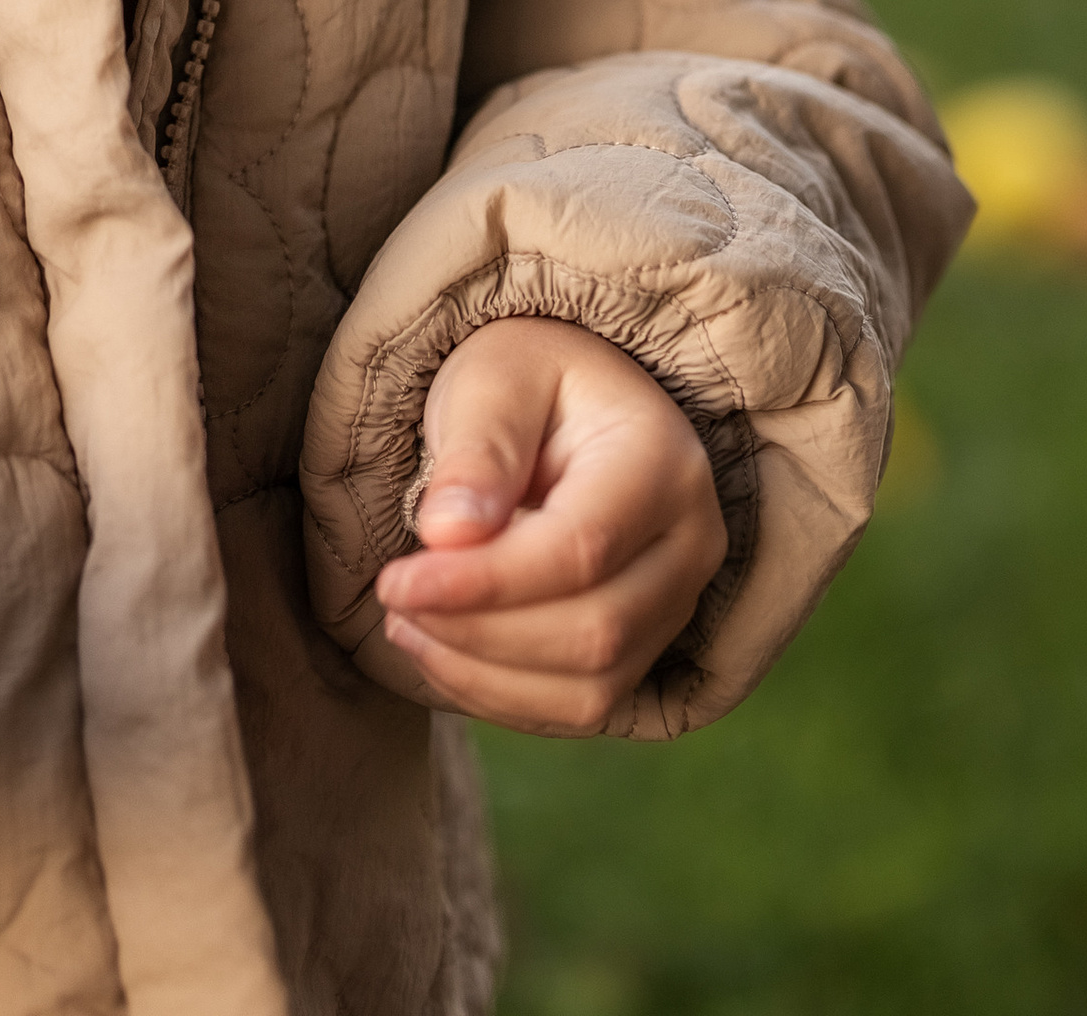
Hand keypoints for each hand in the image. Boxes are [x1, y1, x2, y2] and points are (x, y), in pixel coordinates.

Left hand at [375, 317, 724, 734]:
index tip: (395, 582)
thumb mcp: (493, 379)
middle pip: (594, 632)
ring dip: (483, 674)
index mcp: (664, 461)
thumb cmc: (526, 380)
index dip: (484, 583)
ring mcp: (678, 604)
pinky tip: (441, 650)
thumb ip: (476, 449)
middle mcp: (692, 543)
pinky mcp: (648, 647)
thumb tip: (449, 535)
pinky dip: (502, 696)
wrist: (568, 406)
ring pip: (591, 686)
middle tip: (394, 600)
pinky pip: (582, 706)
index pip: (580, 550)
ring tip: (405, 625)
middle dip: (478, 632)